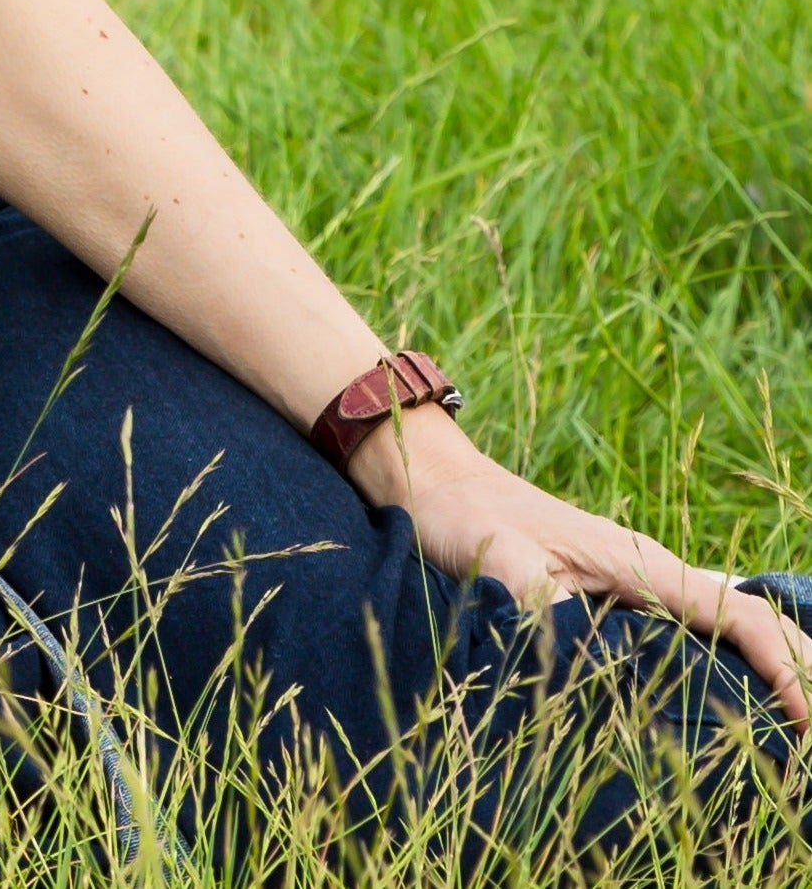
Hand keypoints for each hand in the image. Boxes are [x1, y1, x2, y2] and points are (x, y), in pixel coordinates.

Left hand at [359, 411, 808, 729]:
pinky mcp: (616, 589)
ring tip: (796, 727)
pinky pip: (694, 625)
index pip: (737, 617)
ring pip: (728, 624)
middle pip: (751, 620)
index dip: (782, 670)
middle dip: (796, 671)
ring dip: (769, 666)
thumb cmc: (465, 518)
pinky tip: (738, 695)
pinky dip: (730, 657)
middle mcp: (651, 568)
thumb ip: (550, 617)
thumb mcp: (503, 566)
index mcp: (639, 562)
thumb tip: (592, 671)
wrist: (432, 478)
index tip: (805, 723)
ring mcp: (638, 577)